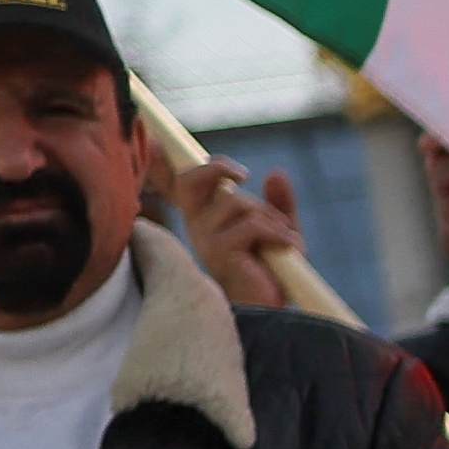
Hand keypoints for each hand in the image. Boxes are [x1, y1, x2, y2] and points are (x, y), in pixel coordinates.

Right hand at [173, 153, 310, 315]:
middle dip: (218, 168)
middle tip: (243, 175)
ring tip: (286, 239)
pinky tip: (291, 248)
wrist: (274, 308)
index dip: (164, 161)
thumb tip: (274, 173)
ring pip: (235, 203)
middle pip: (192, 180)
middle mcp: (198, 226)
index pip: (179, 185)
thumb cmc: (272, 271)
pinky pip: (251, 225)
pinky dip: (279, 233)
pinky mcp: (219, 253)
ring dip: (270, 217)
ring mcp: (205, 240)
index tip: (157, 140)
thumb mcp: (280, 229)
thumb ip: (277, 203)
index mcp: (206, 217)